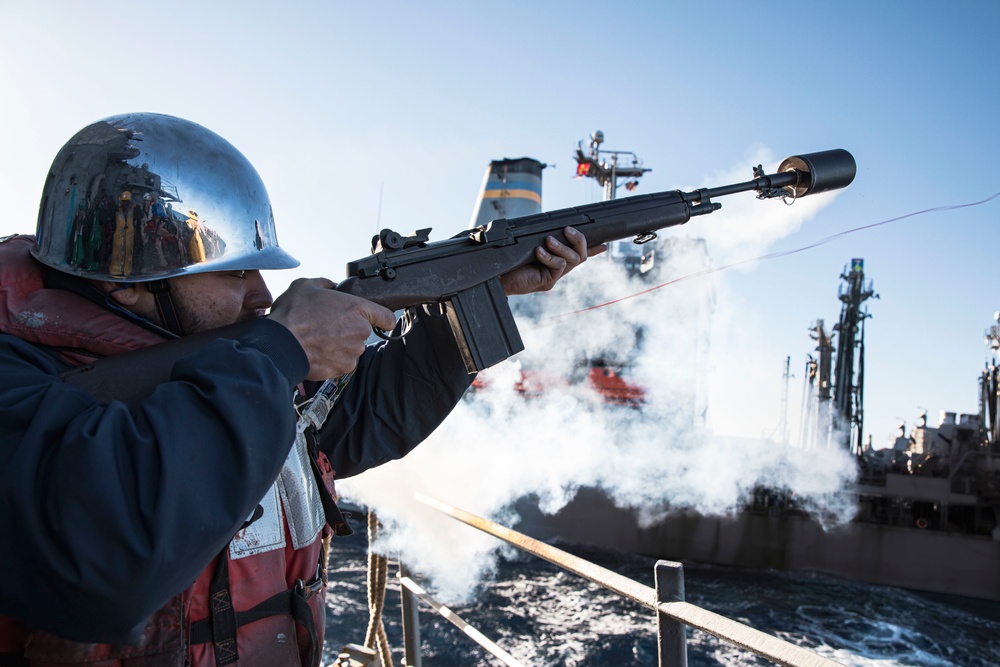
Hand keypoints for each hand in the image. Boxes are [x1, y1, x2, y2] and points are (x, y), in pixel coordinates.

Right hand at [268, 278, 395, 379]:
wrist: (280, 346)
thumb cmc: (293, 316)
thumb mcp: (306, 286)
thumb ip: (326, 284)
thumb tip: (332, 286)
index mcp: (356, 308)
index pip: (386, 317)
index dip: (382, 318)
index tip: (380, 321)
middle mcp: (359, 332)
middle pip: (362, 332)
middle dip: (348, 329)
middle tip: (327, 325)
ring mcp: (352, 353)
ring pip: (351, 348)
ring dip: (340, 345)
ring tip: (319, 338)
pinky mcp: (342, 369)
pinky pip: (341, 362)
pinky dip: (332, 358)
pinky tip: (317, 350)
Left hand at [498, 227, 605, 295]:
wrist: (497, 277)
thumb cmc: (510, 261)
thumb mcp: (529, 246)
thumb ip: (542, 239)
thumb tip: (548, 228)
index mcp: (555, 260)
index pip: (578, 254)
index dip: (592, 249)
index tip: (604, 244)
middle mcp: (557, 269)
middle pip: (581, 256)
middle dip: (579, 240)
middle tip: (568, 229)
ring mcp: (553, 276)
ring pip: (572, 261)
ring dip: (562, 247)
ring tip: (548, 240)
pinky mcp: (547, 282)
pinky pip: (558, 266)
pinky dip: (549, 256)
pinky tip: (537, 252)